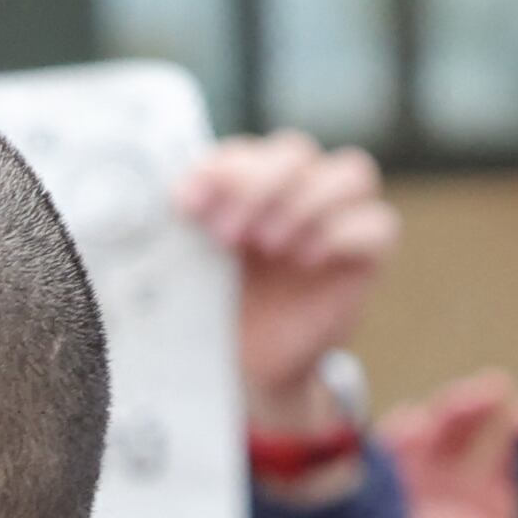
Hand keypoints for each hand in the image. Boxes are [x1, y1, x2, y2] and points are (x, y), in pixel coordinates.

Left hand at [176, 132, 398, 438]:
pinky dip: (340, 233)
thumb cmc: (212, 310)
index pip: (244, 150)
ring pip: (350, 171)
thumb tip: (140, 208)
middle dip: (258, 184)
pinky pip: (377, 224)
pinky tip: (304, 259)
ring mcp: (336, 218)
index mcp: (246, 186)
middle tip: (227, 232)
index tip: (186, 204)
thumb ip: (173, 235)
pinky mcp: (366, 254)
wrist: (245, 367)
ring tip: (268, 244)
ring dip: (305, 201)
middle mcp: (294, 191)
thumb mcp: (184, 270)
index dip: (220, 167)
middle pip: (296, 150)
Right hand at [384, 368, 517, 517]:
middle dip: (476, 414)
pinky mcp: (361, 514)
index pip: (502, 474)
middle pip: (459, 447)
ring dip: (439, 416)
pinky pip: (372, 466)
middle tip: (493, 393)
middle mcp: (440, 517)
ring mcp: (398, 512)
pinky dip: (389, 441)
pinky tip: (411, 426)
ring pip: (417, 446)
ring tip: (458, 401)